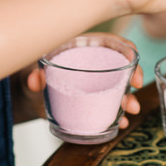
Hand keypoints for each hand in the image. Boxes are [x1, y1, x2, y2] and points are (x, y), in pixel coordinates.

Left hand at [25, 33, 144, 128]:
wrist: (29, 98)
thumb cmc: (33, 76)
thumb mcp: (32, 74)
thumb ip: (33, 77)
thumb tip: (34, 80)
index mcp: (82, 49)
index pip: (110, 42)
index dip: (126, 49)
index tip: (131, 63)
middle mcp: (92, 64)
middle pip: (119, 64)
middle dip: (132, 76)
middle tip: (135, 89)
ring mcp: (94, 84)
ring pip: (118, 87)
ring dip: (129, 99)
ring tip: (130, 111)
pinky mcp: (92, 102)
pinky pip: (110, 106)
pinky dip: (117, 115)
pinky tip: (120, 123)